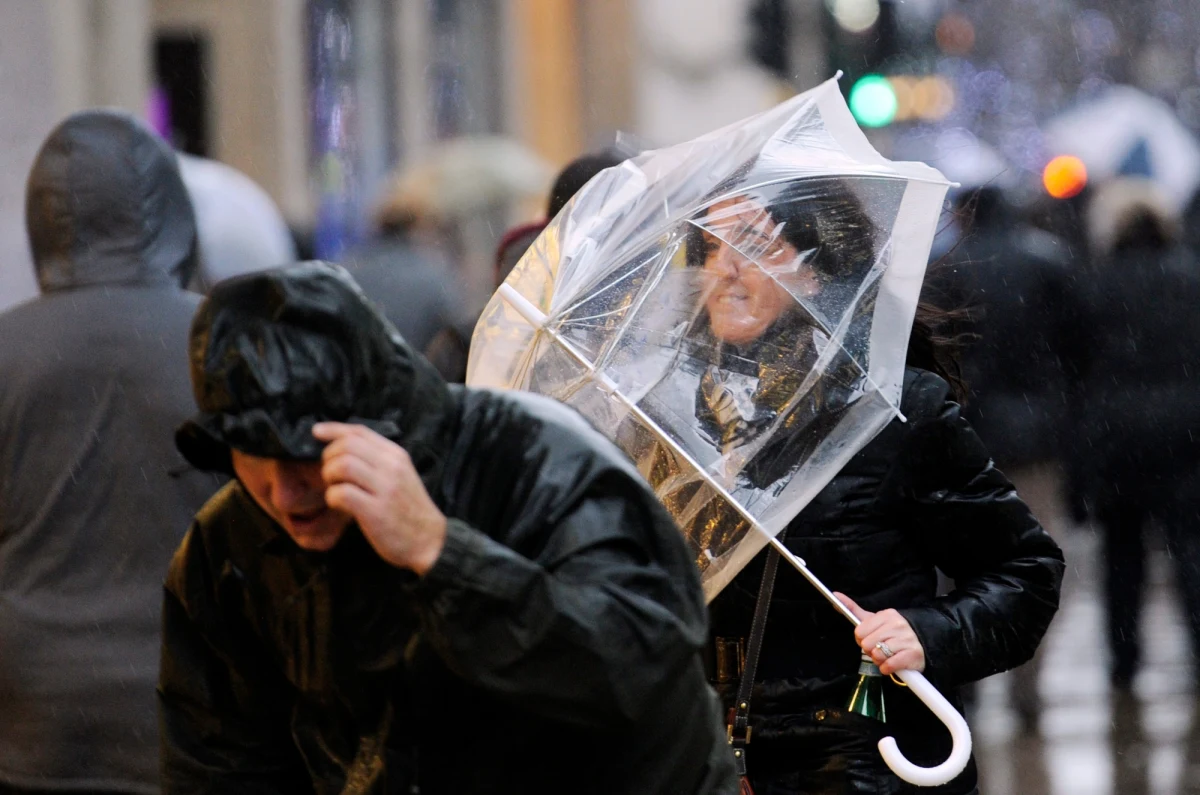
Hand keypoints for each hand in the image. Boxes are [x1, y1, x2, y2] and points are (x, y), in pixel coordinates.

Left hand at [313, 422, 446, 574]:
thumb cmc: (409, 509)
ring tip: (335, 488)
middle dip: (328, 457)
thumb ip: (378, 461)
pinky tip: (338, 505)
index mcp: (396, 455)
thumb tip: (343, 449)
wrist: (429, 540)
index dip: (334, 429)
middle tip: (330, 474)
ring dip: (329, 477)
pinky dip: (333, 498)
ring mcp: (385, 488)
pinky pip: (342, 494)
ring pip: (342, 466)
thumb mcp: (400, 475)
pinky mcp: (376, 511)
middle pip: (347, 446)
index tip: (317, 432)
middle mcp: (392, 467)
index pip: (360, 431)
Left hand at [834, 592, 925, 675]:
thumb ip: (854, 609)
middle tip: (881, 649)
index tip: (871, 639)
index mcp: (887, 615)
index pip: (859, 631)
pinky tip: (892, 664)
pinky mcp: (912, 655)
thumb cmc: (891, 634)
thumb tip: (835, 595)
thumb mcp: (874, 621)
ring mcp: (906, 639)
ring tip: (888, 656)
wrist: (920, 646)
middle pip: (866, 644)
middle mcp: (898, 625)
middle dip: (870, 650)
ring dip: (879, 660)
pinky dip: (886, 668)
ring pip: (877, 655)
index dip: (862, 639)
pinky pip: (888, 666)